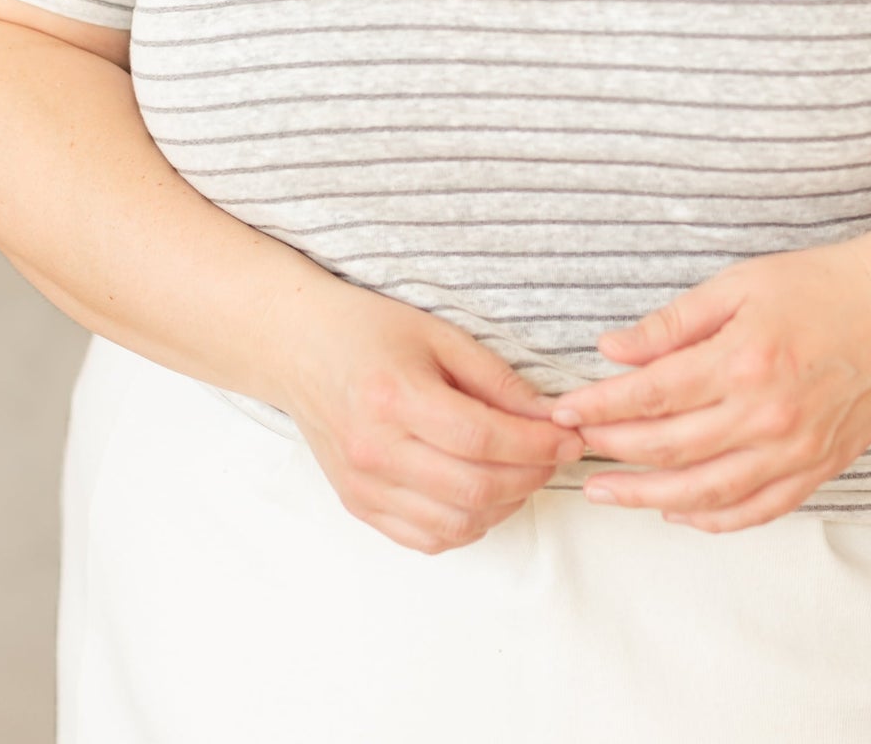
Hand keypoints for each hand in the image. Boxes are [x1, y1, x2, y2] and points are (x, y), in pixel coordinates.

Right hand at [275, 278, 585, 554]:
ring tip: (523, 474)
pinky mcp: (358, 505)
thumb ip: (494, 378)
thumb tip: (548, 417)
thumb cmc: (369, 332)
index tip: (570, 437)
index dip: (536, 445)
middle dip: (530, 477)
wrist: (300, 348)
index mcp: (395, 398)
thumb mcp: (438, 335)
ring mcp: (363, 485)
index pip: (482, 440)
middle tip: (555, 456)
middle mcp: (375, 450)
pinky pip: (424, 539)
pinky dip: (466, 526)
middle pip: (473, 489)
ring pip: (454, 525)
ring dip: (504, 507)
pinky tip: (484, 496)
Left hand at [547, 233, 870, 532]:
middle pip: (669, 449)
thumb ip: (674, 322)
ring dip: (647, 497)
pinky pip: (757, 509)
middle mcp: (766, 415)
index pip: (651, 395)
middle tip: (571, 452)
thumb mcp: (741, 284)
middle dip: (612, 452)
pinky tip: (678, 510)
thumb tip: (613, 348)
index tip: (564, 409)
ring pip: (705, 491)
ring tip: (607, 494)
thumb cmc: (823, 285)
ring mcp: (795, 450)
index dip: (600, 406)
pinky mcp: (819, 469)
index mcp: (742, 360)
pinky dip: (712, 518)